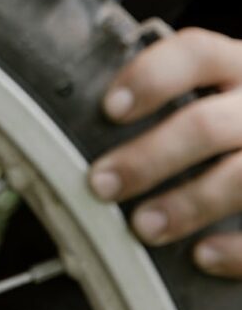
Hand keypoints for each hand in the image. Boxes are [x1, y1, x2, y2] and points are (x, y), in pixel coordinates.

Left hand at [88, 27, 241, 277]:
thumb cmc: (228, 120)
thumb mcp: (213, 91)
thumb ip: (172, 98)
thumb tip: (83, 127)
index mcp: (237, 64)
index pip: (196, 52)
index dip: (151, 77)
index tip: (109, 108)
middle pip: (207, 124)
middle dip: (149, 157)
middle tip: (101, 183)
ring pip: (239, 177)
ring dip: (187, 205)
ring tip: (143, 227)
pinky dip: (236, 247)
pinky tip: (201, 257)